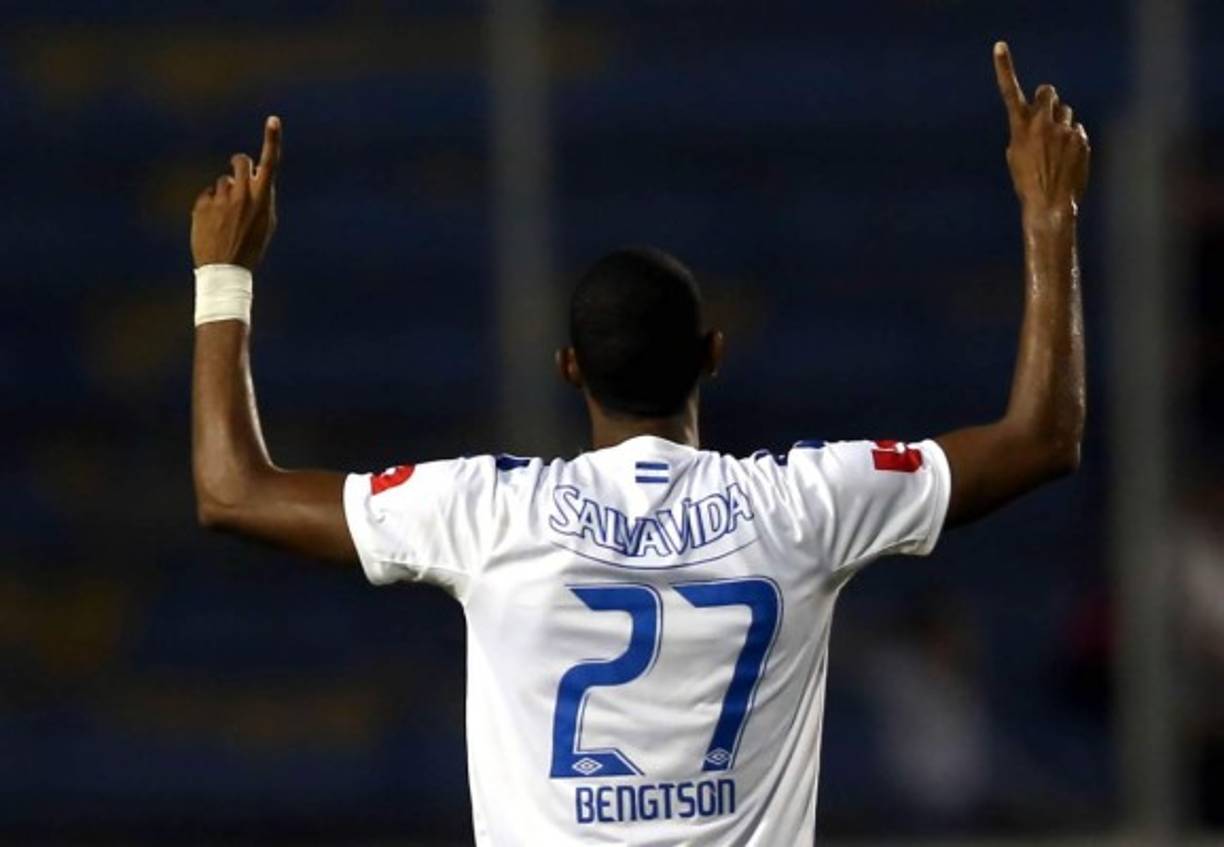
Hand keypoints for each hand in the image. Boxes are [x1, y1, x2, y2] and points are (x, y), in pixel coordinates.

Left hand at [191, 116, 281, 268]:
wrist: (224, 270)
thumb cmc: (250, 246)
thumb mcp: (266, 223)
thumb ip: (264, 196)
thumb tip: (259, 173)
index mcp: (262, 199)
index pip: (270, 163)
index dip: (272, 140)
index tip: (274, 120)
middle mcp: (242, 194)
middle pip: (240, 161)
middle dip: (239, 164)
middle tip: (239, 175)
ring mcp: (220, 199)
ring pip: (223, 182)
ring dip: (225, 193)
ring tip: (226, 219)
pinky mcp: (202, 204)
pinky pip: (208, 194)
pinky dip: (211, 205)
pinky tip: (213, 225)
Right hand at [993, 42, 1089, 218]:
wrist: (1050, 205)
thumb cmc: (1027, 182)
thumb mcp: (1015, 155)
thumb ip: (1024, 130)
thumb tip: (1038, 117)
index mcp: (1020, 128)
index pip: (1009, 92)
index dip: (1004, 67)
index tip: (999, 47)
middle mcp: (1042, 124)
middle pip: (1048, 92)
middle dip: (1047, 99)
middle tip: (1044, 115)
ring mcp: (1064, 130)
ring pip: (1065, 112)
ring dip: (1061, 123)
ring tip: (1055, 149)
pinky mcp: (1081, 139)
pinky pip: (1077, 130)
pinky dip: (1072, 140)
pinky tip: (1066, 160)